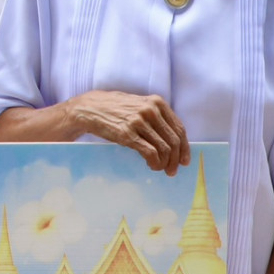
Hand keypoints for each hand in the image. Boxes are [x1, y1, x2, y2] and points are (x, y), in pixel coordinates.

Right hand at [68, 90, 189, 173]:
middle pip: (174, 140)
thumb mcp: (139, 105)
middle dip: (176, 159)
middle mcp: (151, 110)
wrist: (89, 109)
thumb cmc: (115, 109)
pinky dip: (155, 163)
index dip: (184, 147)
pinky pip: (150, 153)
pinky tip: (151, 166)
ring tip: (160, 169)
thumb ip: (156, 116)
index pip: (179, 129)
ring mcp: (139, 122)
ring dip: (165, 163)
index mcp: (157, 102)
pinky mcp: (127, 134)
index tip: (184, 160)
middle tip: (173, 170)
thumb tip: (174, 139)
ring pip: (164, 148)